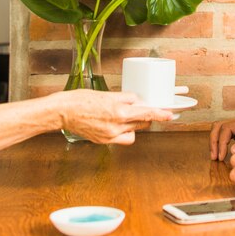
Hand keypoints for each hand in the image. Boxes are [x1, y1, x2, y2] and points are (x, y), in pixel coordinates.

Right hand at [55, 90, 172, 144]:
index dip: (160, 114)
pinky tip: (118, 125)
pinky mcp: (104, 141)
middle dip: (145, 115)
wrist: (64, 112)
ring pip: (134, 131)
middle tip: (142, 109)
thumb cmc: (82, 100)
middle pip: (142, 122)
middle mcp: (117, 125)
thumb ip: (125, 99)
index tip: (170, 114)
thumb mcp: (107, 94)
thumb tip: (136, 101)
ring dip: (135, 124)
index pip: (146, 112)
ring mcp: (110, 135)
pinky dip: (125, 132)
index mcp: (119, 111)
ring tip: (125, 116)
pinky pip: (123, 139)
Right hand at [210, 117, 234, 160]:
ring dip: (214, 141)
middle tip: (214, 157)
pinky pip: (222, 134)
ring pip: (218, 128)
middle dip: (214, 141)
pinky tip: (220, 154)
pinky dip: (218, 143)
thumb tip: (232, 150)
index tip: (221, 157)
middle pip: (219, 126)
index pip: (227, 128)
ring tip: (214, 156)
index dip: (221, 142)